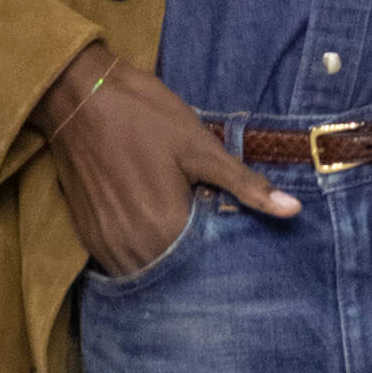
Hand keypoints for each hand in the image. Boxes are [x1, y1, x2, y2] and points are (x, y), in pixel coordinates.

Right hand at [41, 51, 299, 275]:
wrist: (78, 95)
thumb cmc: (144, 115)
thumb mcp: (200, 145)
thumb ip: (244, 185)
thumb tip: (293, 211)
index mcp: (163, 226)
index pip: (203, 267)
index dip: (221, 260)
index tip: (235, 248)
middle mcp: (131, 246)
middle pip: (173, 277)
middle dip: (193, 267)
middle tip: (211, 246)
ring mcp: (104, 243)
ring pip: (143, 275)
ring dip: (164, 266)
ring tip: (184, 244)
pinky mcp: (87, 234)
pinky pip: (118, 263)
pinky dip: (139, 257)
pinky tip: (154, 237)